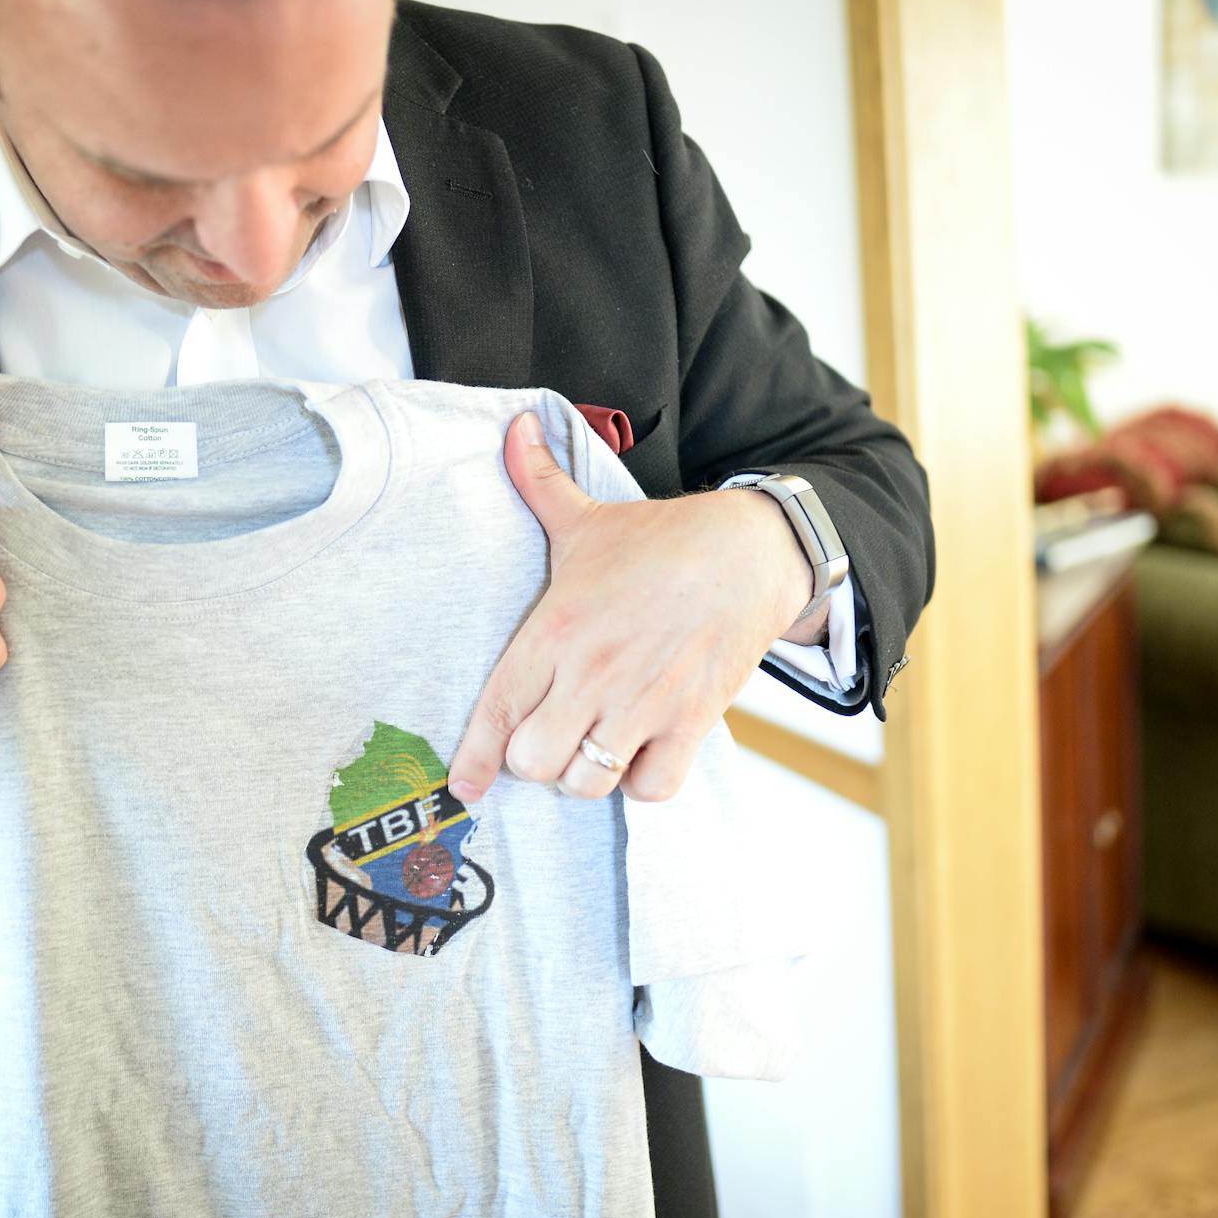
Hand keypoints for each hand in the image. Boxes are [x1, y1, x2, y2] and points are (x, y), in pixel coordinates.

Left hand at [446, 410, 814, 804]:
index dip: (475, 756)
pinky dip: (641, 784)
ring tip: (592, 746)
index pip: (497, 710)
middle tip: (549, 736)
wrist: (752, 551)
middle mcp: (592, 673)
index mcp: (556, 628)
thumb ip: (538, 482)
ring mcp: (642, 702)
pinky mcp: (690, 721)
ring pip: (586, 783)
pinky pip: (652, 789)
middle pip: (534, 760)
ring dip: (584, 775)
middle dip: (534, 759)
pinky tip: (639, 756)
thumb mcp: (589, 516)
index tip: (466, 784)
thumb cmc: (662, 540)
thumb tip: (512, 429)